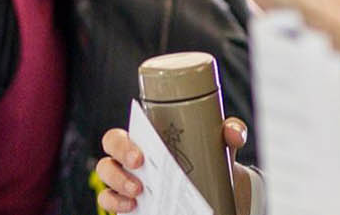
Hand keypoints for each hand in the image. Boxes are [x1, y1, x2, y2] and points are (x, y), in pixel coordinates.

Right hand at [95, 118, 250, 213]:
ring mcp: (126, 183)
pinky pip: (109, 201)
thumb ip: (229, 132)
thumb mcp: (218, 145)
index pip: (118, 137)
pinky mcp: (127, 202)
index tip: (140, 156)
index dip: (122, 144)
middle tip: (139, 171)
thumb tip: (233, 132)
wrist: (213, 189)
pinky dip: (115, 203)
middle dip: (118, 164)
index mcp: (143, 142)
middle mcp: (128, 161)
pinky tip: (131, 207)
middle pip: (108, 157)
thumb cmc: (206, 160)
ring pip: (106, 179)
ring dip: (117, 185)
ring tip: (138, 193)